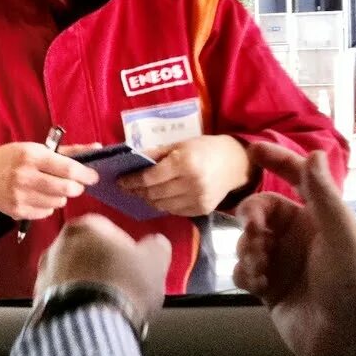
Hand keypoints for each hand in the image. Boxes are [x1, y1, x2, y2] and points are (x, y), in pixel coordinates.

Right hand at [0, 142, 98, 220]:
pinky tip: (38, 195)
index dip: (85, 174)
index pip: (67, 169)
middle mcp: (24, 176)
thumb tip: (97, 148)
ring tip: (51, 187)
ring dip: (61, 196)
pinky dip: (48, 205)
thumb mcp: (36, 148)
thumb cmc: (13, 159)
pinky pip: (46, 212)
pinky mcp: (18, 210)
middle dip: (76, 188)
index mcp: (30, 155)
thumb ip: (68, 151)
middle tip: (76, 184)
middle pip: (65, 189)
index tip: (93, 176)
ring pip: (58, 202)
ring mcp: (20, 195)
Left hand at [35, 214, 171, 330]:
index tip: (134, 264)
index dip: (124, 247)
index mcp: (84, 226)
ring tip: (107, 304)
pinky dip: (75, 303)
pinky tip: (91, 314)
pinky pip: (62, 297)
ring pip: (72, 274)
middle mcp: (57, 244)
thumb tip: (156, 244)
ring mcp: (44, 273)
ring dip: (88, 285)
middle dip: (102, 265)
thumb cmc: (124, 285)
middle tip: (122, 284)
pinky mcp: (38, 300)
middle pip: (86, 251)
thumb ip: (156, 246)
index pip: (107, 229)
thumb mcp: (154, 261)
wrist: (90, 325)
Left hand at [117, 134, 251, 215]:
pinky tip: (158, 198)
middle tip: (127, 188)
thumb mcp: (180, 144)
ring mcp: (197, 199)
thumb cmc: (204, 149)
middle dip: (137, 191)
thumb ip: (155, 154)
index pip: (150, 177)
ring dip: (148, 200)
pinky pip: (174, 211)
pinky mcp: (201, 210)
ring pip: (162, 205)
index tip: (120, 181)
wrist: (235, 164)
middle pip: (154, 193)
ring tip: (141, 193)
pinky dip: (163, 205)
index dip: (132, 181)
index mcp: (185, 163)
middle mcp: (191, 183)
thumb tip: (131, 161)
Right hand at [233, 142, 355, 355]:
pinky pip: (245, 271)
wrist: (355, 346)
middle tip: (254, 234)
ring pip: (248, 242)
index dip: (277, 160)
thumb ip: (326, 198)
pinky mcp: (270, 291)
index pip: (298, 179)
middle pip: (262, 212)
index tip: (251, 149)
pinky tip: (257, 286)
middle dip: (252, 219)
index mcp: (322, 219)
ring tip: (260, 270)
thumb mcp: (343, 240)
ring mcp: (284, 264)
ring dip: (246, 250)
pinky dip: (245, 274)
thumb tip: (315, 153)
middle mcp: (301, 237)